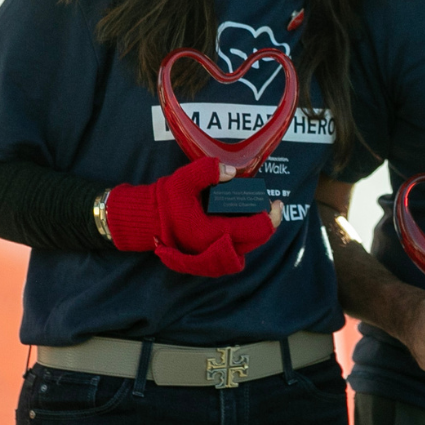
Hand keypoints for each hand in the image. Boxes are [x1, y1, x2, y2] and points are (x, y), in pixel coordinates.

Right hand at [104, 156, 279, 276]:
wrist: (147, 219)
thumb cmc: (166, 200)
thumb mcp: (183, 180)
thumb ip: (207, 171)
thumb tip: (232, 172)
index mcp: (212, 234)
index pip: (255, 231)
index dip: (271, 217)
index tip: (276, 202)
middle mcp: (215, 248)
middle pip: (256, 241)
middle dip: (269, 222)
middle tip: (271, 203)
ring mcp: (213, 253)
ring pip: (248, 245)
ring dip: (259, 228)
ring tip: (260, 208)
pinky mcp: (211, 252)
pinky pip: (238, 246)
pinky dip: (247, 233)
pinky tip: (246, 216)